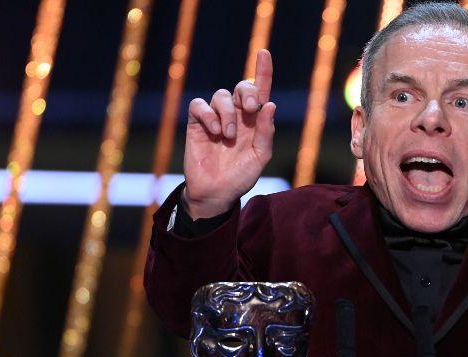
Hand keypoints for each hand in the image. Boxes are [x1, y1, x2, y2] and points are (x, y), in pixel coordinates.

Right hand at [183, 49, 276, 218]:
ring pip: (221, 95)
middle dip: (248, 92)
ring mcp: (215, 117)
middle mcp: (236, 115)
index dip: (263, 71)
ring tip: (228, 135)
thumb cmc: (240, 175)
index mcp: (255, 121)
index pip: (261, 90)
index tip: (264, 53)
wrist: (217, 192)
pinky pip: (199, 105)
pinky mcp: (197, 123)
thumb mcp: (260, 157)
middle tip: (251, 108)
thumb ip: (266, 132)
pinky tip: (214, 132)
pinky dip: (208, 114)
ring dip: (228, 113)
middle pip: (242, 87)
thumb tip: (270, 105)